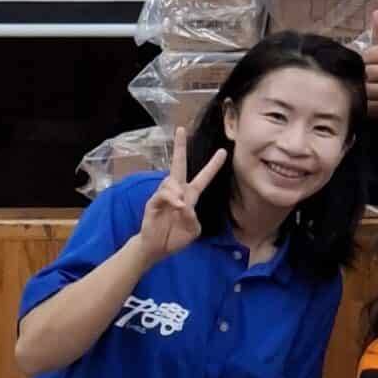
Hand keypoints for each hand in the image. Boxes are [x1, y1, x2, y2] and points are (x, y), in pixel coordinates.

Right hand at [138, 128, 225, 261]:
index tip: (223, 151)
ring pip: (171, 181)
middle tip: (180, 129)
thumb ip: (193, 218)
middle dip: (179, 148)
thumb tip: (184, 205)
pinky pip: (163, 195)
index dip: (213, 165)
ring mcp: (163, 195)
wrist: (156, 248)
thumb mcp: (193, 230)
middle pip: (179, 165)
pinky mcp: (153, 203)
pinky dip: (171, 199)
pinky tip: (177, 205)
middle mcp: (177, 191)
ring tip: (180, 206)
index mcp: (190, 196)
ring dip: (178, 192)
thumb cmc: (176, 237)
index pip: (203, 177)